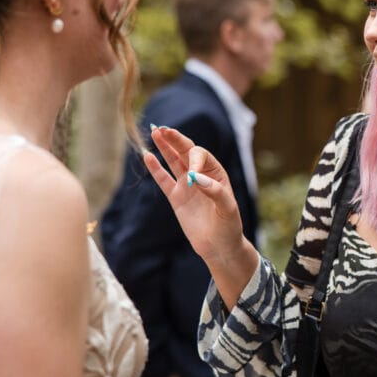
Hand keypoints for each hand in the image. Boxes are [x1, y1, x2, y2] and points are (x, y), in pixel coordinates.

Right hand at [143, 126, 258, 306]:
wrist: (219, 247)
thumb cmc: (229, 227)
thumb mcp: (228, 209)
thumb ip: (215, 192)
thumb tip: (195, 178)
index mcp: (216, 173)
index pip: (200, 156)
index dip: (194, 161)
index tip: (192, 178)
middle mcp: (201, 175)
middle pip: (185, 151)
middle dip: (175, 140)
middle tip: (162, 129)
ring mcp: (187, 186)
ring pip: (173, 161)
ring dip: (164, 147)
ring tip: (154, 131)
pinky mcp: (176, 198)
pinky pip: (163, 180)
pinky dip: (156, 169)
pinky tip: (148, 156)